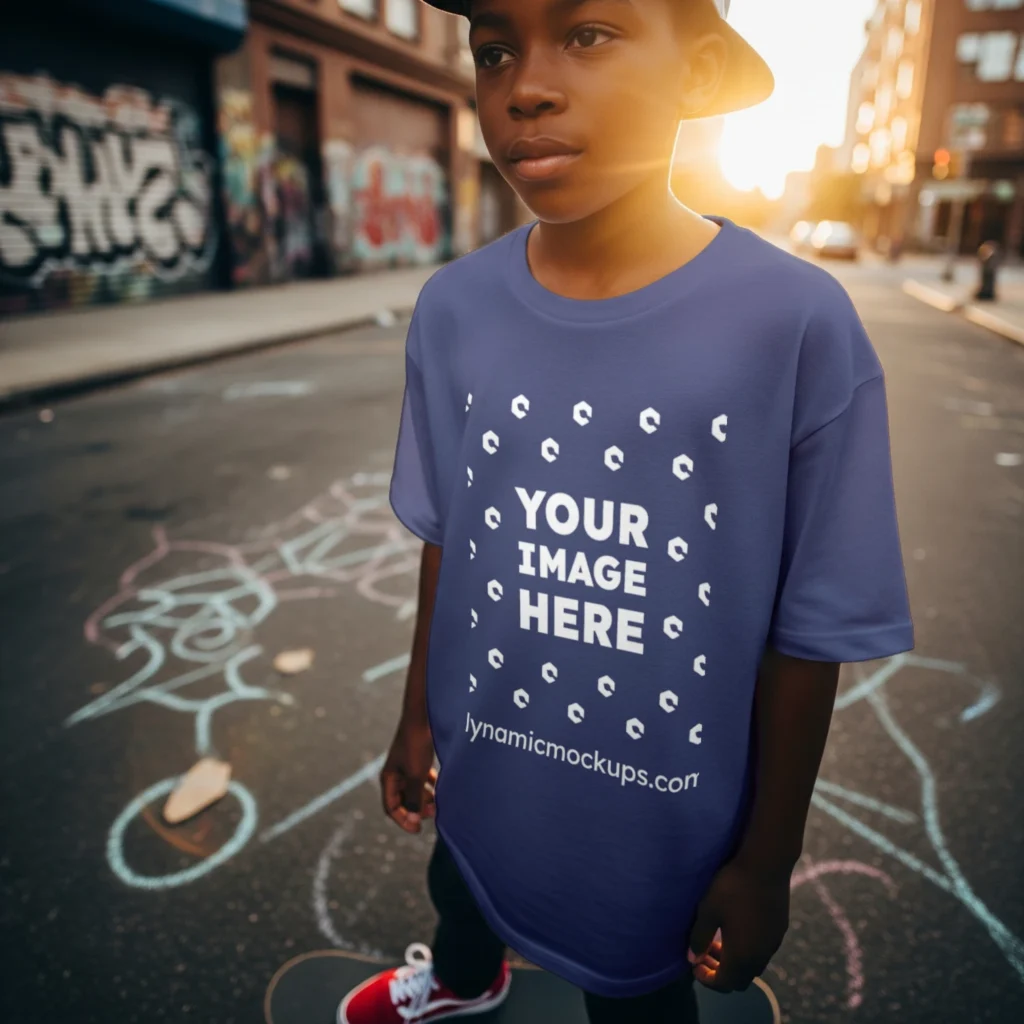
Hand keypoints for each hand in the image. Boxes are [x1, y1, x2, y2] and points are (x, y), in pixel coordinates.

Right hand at [380, 715, 436, 833]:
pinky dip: (429, 785)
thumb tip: (414, 818)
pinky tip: (440, 786)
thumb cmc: (416, 744)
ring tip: (439, 803)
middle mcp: (395, 774)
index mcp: (388, 778)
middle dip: (416, 810)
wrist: (423, 716)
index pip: (391, 808)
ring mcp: (405, 766)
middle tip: (434, 814)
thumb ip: (414, 798)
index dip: (403, 820)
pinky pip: (421, 779)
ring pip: (413, 790)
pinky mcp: (416, 758)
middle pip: (402, 801)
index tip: (418, 828)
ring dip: (425, 798)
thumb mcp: (416, 775)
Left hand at [687, 860, 789, 992]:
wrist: (766, 864)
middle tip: (703, 955)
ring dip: (734, 961)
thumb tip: (692, 958)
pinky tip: (736, 929)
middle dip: (720, 972)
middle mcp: (761, 956)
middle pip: (740, 979)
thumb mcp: (708, 911)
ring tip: (716, 942)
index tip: (694, 964)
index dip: (706, 979)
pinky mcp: (780, 929)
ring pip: (753, 965)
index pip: (724, 983)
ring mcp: (773, 943)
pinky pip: (762, 951)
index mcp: (742, 956)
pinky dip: (746, 950)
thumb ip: (699, 937)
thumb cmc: (732, 887)